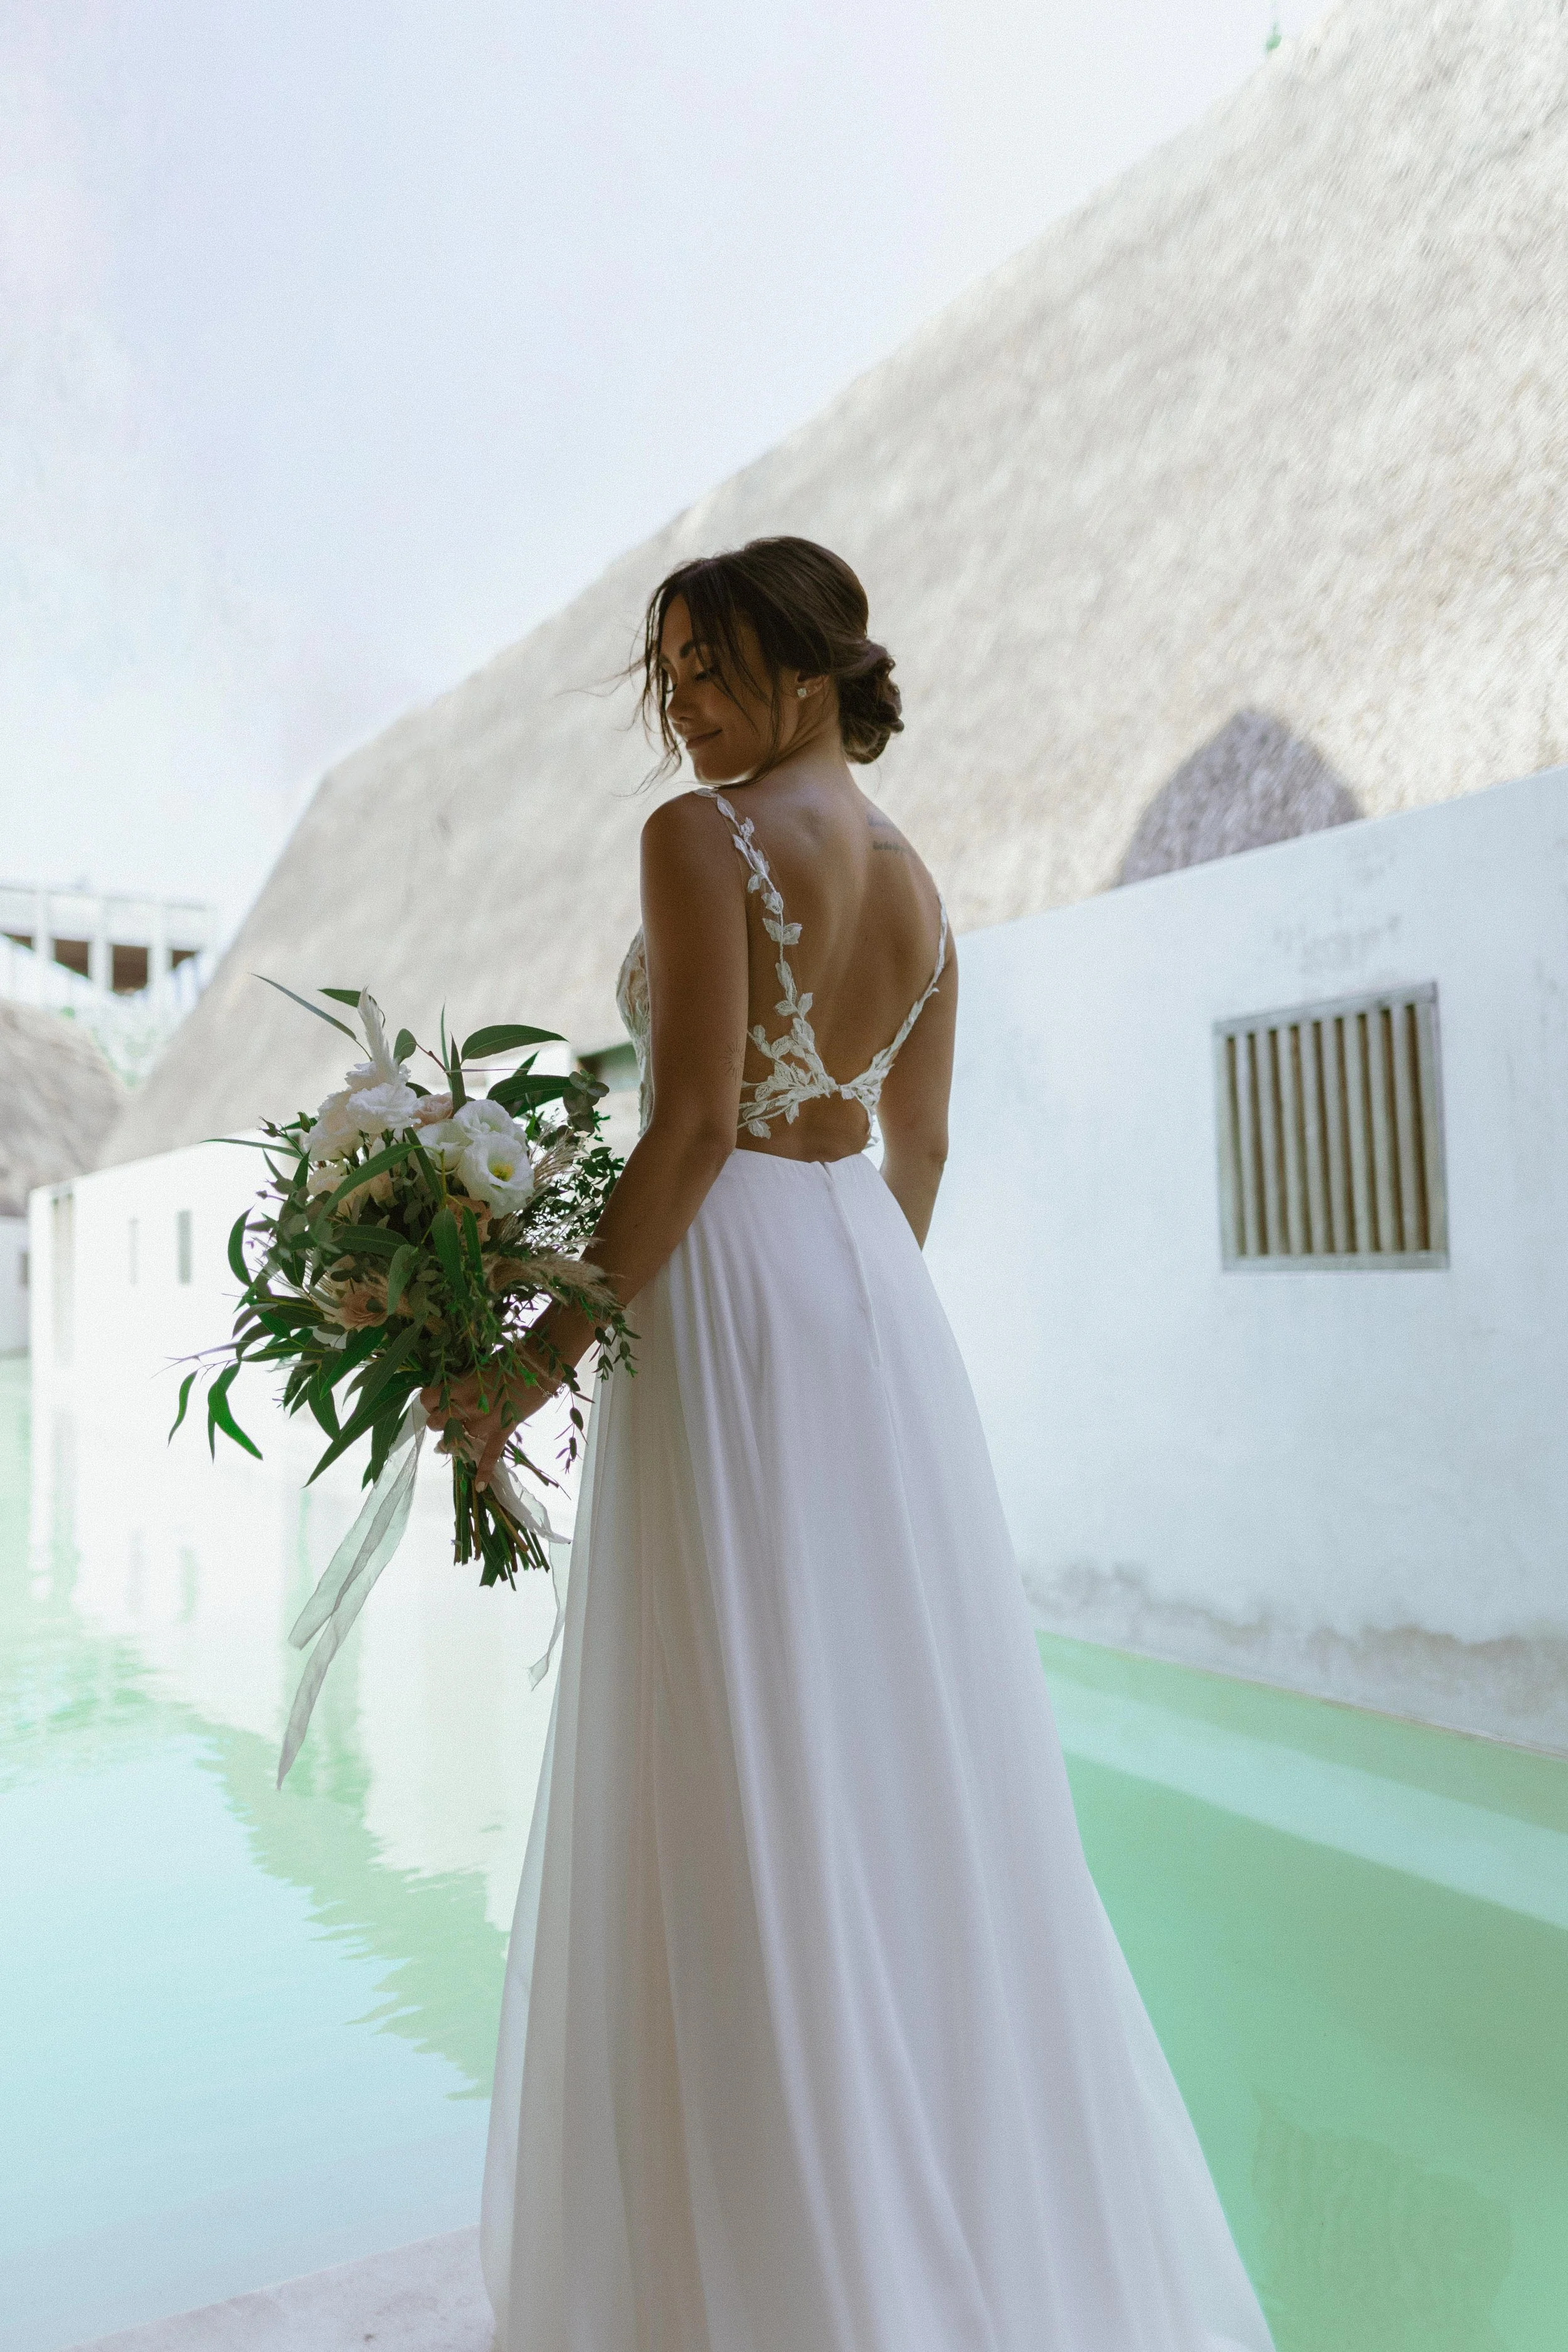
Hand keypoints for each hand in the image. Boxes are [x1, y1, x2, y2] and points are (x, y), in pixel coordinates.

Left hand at [419, 1358, 556, 1490]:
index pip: (427, 1399)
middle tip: (447, 1412)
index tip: (434, 1396)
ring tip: (455, 1433)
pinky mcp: (502, 1432)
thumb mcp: (478, 1365)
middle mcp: (466, 1409)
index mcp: (458, 1387)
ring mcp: (484, 1424)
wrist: (539, 1365)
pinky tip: (480, 1486)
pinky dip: (485, 1472)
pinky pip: (491, 1456)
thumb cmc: (508, 1357)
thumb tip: (452, 1391)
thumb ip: (462, 1381)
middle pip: (436, 1422)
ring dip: (453, 1437)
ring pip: (455, 1440)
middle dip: (438, 1418)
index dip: (429, 1399)